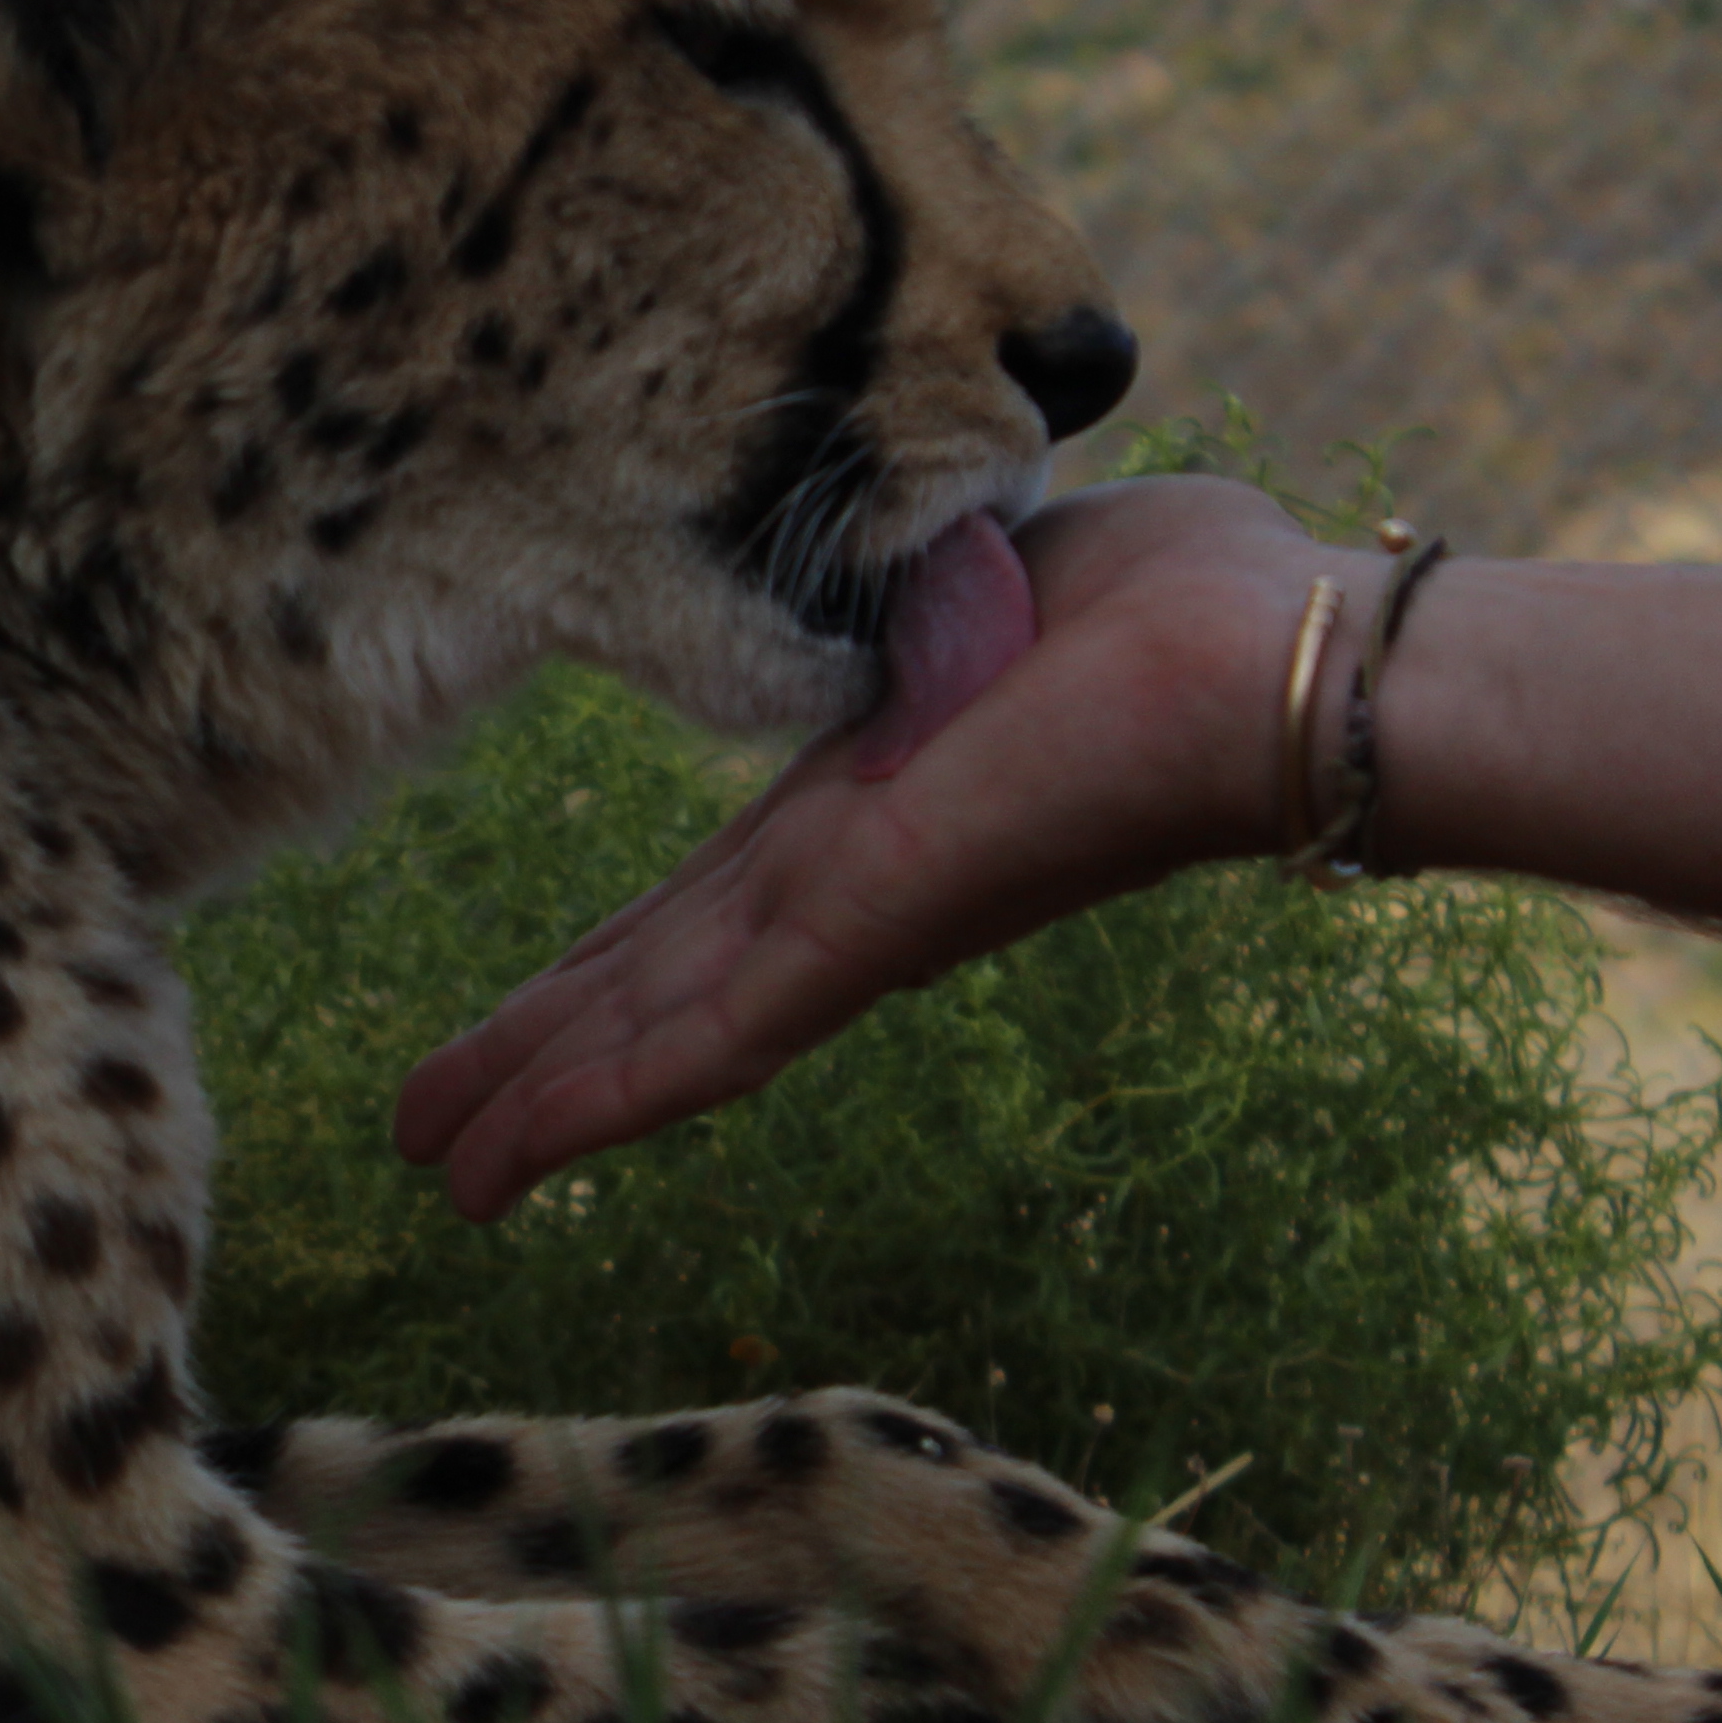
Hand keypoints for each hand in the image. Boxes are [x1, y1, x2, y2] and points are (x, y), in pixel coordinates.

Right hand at [394, 477, 1360, 1216]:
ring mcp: (859, 922)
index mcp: (873, 809)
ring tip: (443, 1175)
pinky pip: (712, 1037)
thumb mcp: (985, 574)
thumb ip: (916, 583)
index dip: (596, 966)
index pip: (701, 911)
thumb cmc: (1197, 604)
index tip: (514, 1022)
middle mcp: (853, 887)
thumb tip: (887, 547)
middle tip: (428, 1138)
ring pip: (663, 1035)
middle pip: (655, 990)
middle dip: (535, 1062)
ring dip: (544, 1104)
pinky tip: (519, 1158)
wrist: (1293, 663)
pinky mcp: (871, 934)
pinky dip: (608, 1100)